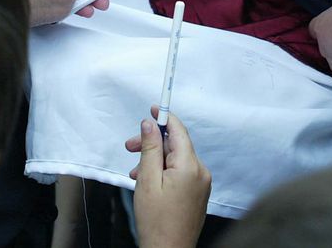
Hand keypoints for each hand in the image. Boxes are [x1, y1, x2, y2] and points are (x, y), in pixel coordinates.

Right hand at [126, 107, 209, 247]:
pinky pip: (181, 172)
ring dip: (156, 159)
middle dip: (153, 143)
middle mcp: (200, 172)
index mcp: (190, 166)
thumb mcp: (147, 180)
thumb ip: (150, 149)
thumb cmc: (157, 222)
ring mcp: (201, 183)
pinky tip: (148, 181)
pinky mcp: (198, 193)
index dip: (164, 117)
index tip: (153, 108)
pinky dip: (164, 171)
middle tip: (130, 147)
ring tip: (136, 172)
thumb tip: (150, 125)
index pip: (179, 130)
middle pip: (176, 144)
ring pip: (176, 159)